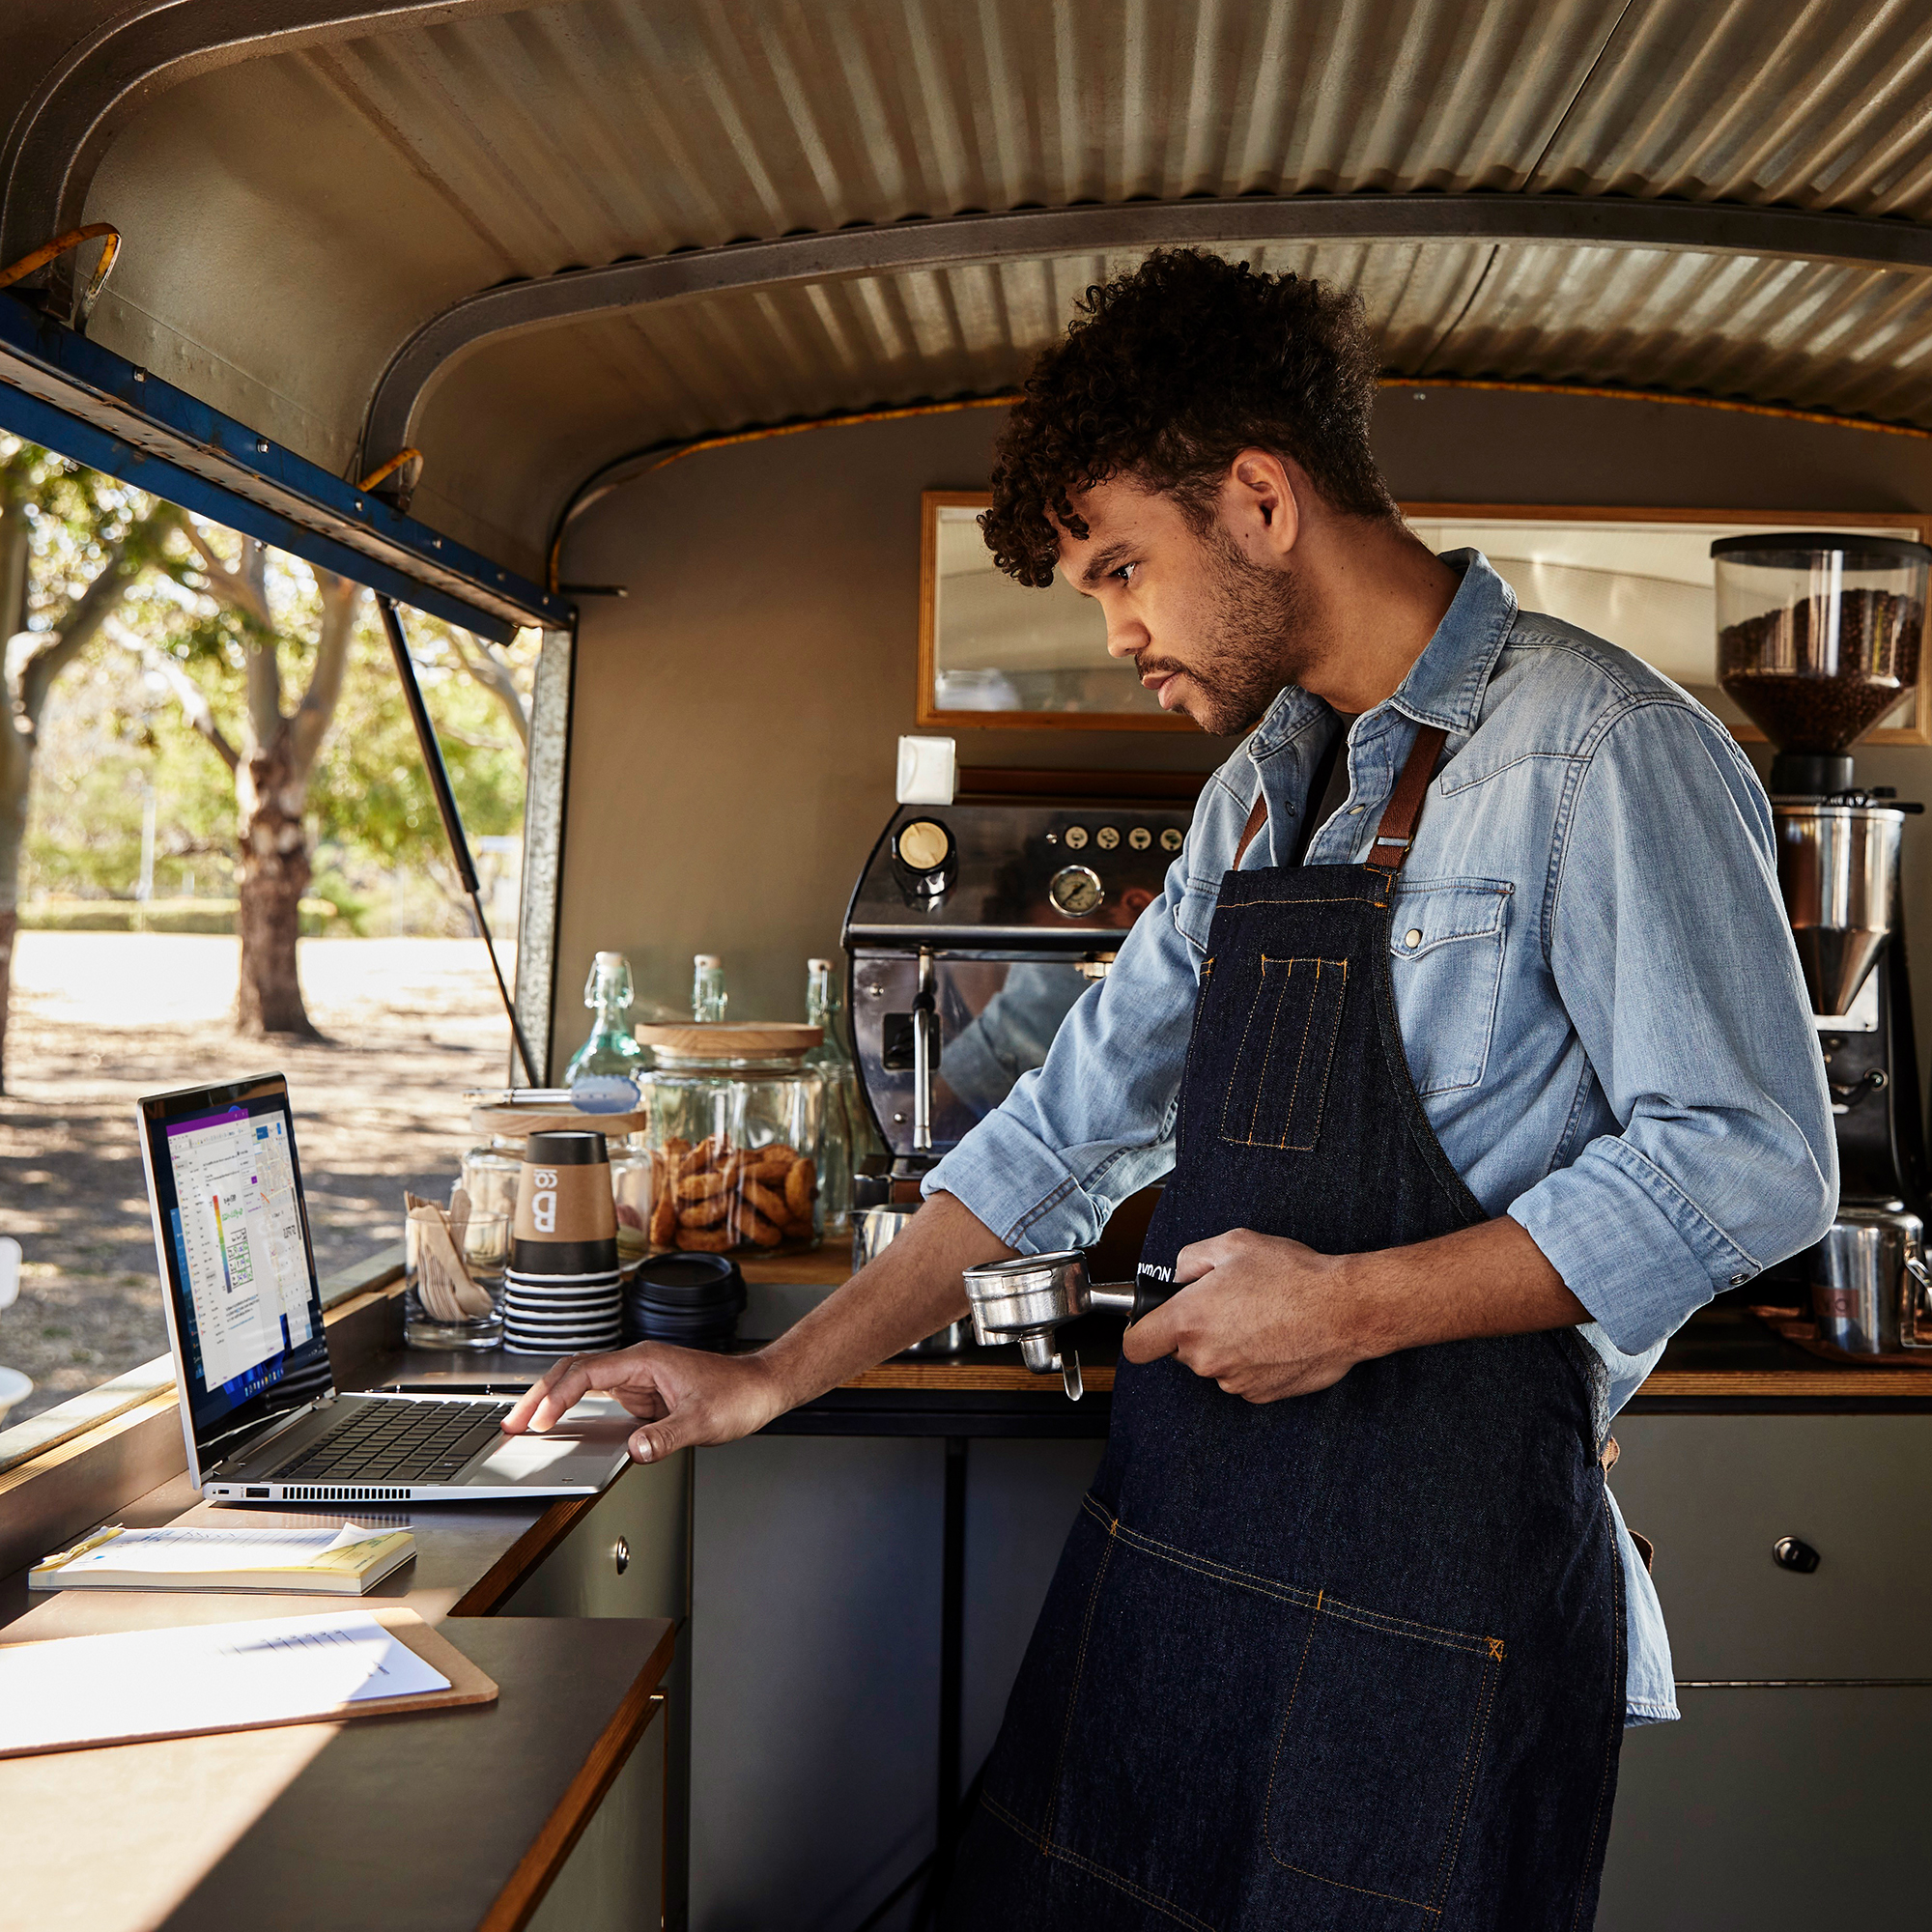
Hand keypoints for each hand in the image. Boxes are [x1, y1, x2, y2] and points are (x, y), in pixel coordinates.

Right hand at [501, 1342, 785, 1462]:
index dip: (560, 1395)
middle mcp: (637, 1365)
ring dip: (551, 1400)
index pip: (588, 1372)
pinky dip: (572, 1408)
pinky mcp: (642, 1393)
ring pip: (581, 1382)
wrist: (760, 1387)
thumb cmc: (738, 1395)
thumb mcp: (703, 1422)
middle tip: (512, 1422)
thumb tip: (635, 1449)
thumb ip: (667, 1436)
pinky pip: (597, 1397)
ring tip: (522, 1424)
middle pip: (574, 1371)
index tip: (542, 1420)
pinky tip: (558, 1424)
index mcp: (645, 1361)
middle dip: (540, 1395)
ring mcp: (637, 1378)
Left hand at [1119, 1228, 1361, 1401]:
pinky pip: (1242, 1376)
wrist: (1344, 1310)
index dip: (1141, 1331)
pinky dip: (1253, 1360)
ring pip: (1215, 1363)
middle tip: (1230, 1302)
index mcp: (1189, 1320)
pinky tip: (1276, 1336)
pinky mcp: (1259, 1395)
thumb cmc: (1293, 1276)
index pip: (1137, 1345)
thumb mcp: (1233, 1244)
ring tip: (1262, 1316)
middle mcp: (1206, 1357)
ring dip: (1228, 1344)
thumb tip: (1180, 1276)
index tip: (1152, 1323)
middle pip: (1181, 1350)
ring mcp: (1233, 1380)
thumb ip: (1191, 1259)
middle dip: (1198, 1328)